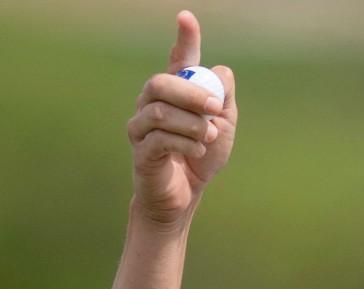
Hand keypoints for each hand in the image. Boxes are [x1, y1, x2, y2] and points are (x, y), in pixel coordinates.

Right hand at [127, 10, 237, 230]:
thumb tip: (220, 72)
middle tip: (214, 107)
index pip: (179, 59)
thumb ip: (222, 97)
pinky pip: (160, 138)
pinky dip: (185, 143)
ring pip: (160, 111)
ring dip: (191, 123)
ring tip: (209, 137)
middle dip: (191, 92)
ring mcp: (142, 127)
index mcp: (177, 93)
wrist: (185, 196)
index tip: (186, 18)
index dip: (184, 38)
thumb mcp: (223, 124)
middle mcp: (152, 103)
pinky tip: (198, 150)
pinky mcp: (140, 151)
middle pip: (161, 82)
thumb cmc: (201, 156)